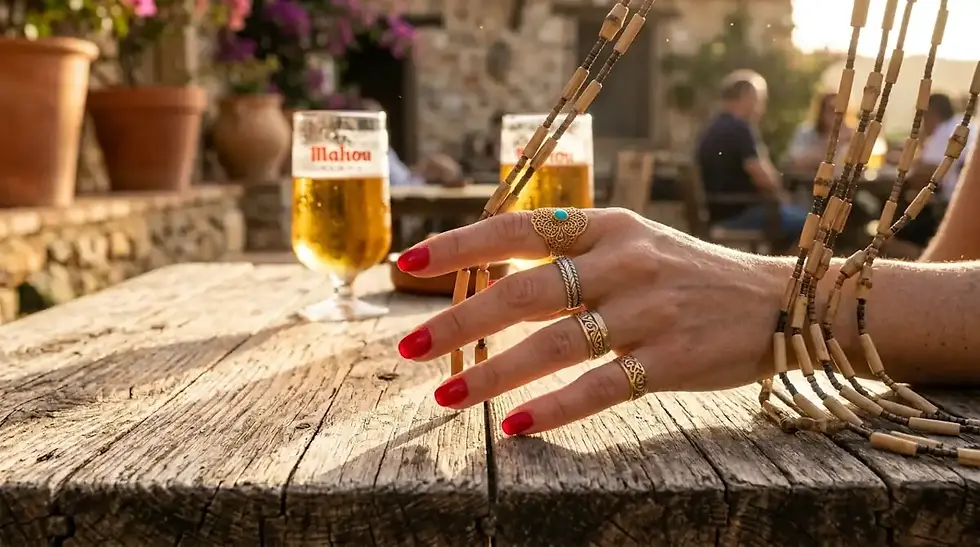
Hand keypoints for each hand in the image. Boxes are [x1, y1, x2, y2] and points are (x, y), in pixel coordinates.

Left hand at [395, 208, 784, 435]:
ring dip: (493, 374)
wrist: (779, 302)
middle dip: (458, 319)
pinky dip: (554, 408)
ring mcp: (647, 311)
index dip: (459, 244)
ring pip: (553, 345)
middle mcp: (622, 262)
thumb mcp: (633, 239)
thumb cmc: (688, 273)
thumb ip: (572, 250)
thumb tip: (491, 266)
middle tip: (406, 345)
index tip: (408, 262)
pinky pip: (599, 388)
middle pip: (524, 291)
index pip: (519, 228)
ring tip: (446, 395)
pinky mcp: (669, 360)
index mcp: (606, 226)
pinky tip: (516, 425)